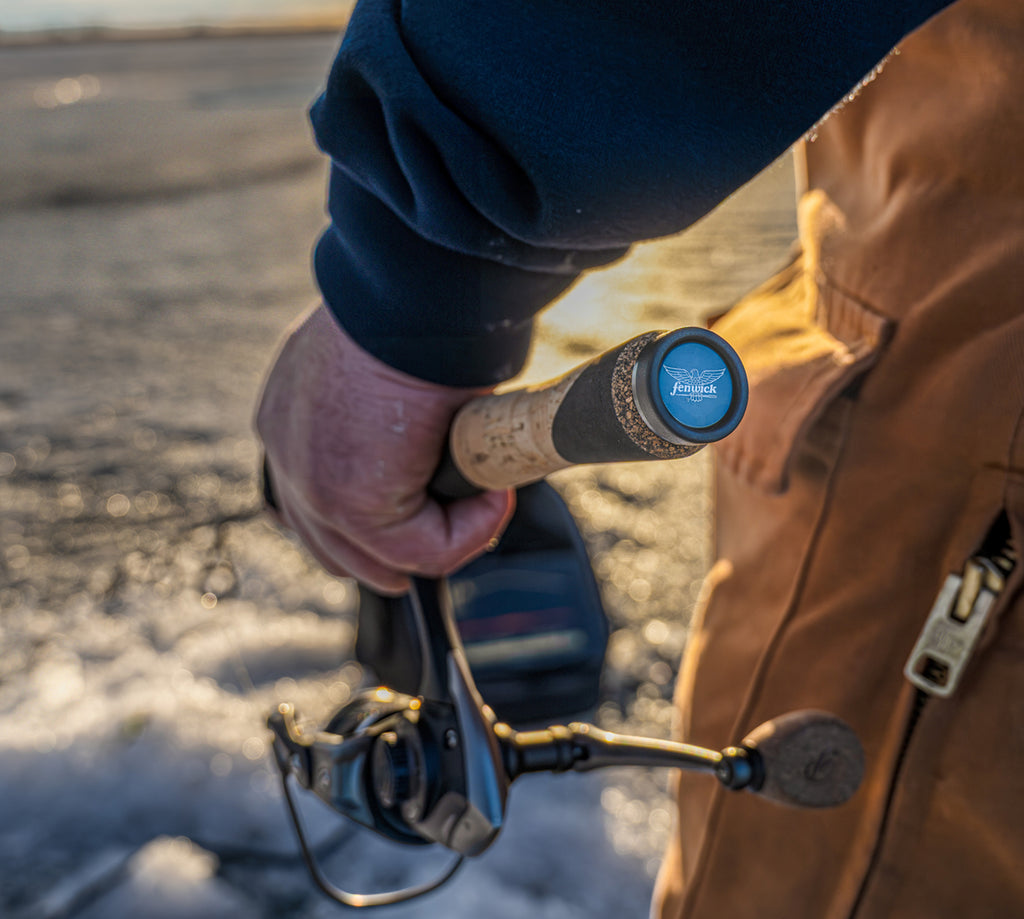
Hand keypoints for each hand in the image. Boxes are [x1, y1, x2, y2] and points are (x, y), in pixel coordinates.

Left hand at [255, 304, 514, 594]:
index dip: (367, 518)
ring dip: (439, 539)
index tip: (423, 507)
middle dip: (392, 552)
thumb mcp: (395, 364)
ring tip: (483, 502)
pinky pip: (423, 550)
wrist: (413, 290)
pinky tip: (492, 494)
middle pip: (327, 541)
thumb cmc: (417, 310)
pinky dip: (468, 532)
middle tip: (451, 530)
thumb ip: (398, 412)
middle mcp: (285, 447)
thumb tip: (442, 434)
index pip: (308, 493)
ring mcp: (309, 479)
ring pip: (375, 557)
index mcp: (291, 412)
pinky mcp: (350, 501)